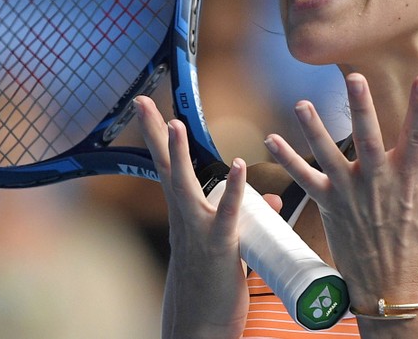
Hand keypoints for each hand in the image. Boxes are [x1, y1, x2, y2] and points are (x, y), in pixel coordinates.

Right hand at [135, 96, 247, 338]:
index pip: (167, 167)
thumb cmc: (212, 286)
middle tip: (142, 102)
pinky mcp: (220, 246)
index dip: (156, 136)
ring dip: (179, 155)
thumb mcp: (231, 245)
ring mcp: (198, 231)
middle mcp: (184, 218)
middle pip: (166, 168)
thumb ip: (251, 216)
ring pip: (185, 186)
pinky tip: (238, 167)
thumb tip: (275, 199)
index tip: (146, 106)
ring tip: (175, 123)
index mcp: (184, 214)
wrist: (199, 329)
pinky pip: (227, 214)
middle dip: (155, 134)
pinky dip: (235, 190)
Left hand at [263, 74, 417, 308]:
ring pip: (328, 155)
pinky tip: (270, 139)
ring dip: (313, 130)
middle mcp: (378, 180)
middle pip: (369, 137)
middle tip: (353, 78)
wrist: (392, 286)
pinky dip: (286, 160)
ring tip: (302, 105)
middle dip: (361, 107)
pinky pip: (304, 179)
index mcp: (410, 177)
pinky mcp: (329, 204)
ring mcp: (351, 192)